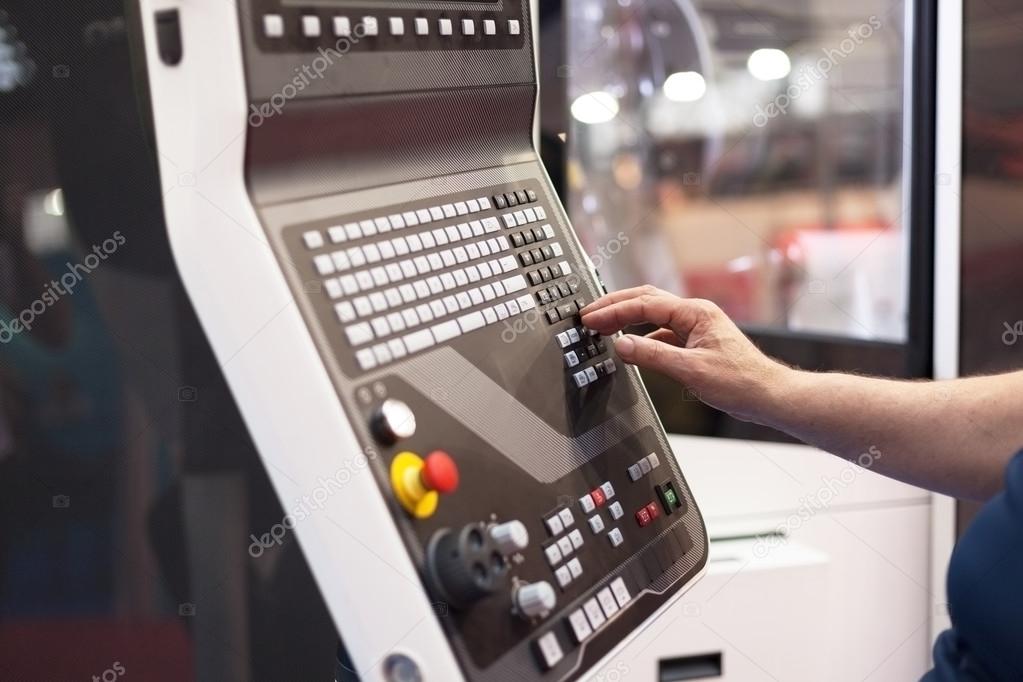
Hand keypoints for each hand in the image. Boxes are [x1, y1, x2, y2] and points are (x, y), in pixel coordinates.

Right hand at [580, 286, 789, 423]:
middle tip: (588, 315)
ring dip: (627, 319)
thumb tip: (621, 345)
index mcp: (695, 312)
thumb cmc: (741, 382)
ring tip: (602, 326)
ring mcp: (696, 327)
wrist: (768, 396)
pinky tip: (631, 347)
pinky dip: (642, 337)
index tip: (590, 319)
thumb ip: (652, 356)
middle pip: (646, 300)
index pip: (644, 304)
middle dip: (615, 306)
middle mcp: (695, 314)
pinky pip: (662, 333)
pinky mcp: (696, 342)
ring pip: (653, 315)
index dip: (613, 311)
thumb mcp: (690, 370)